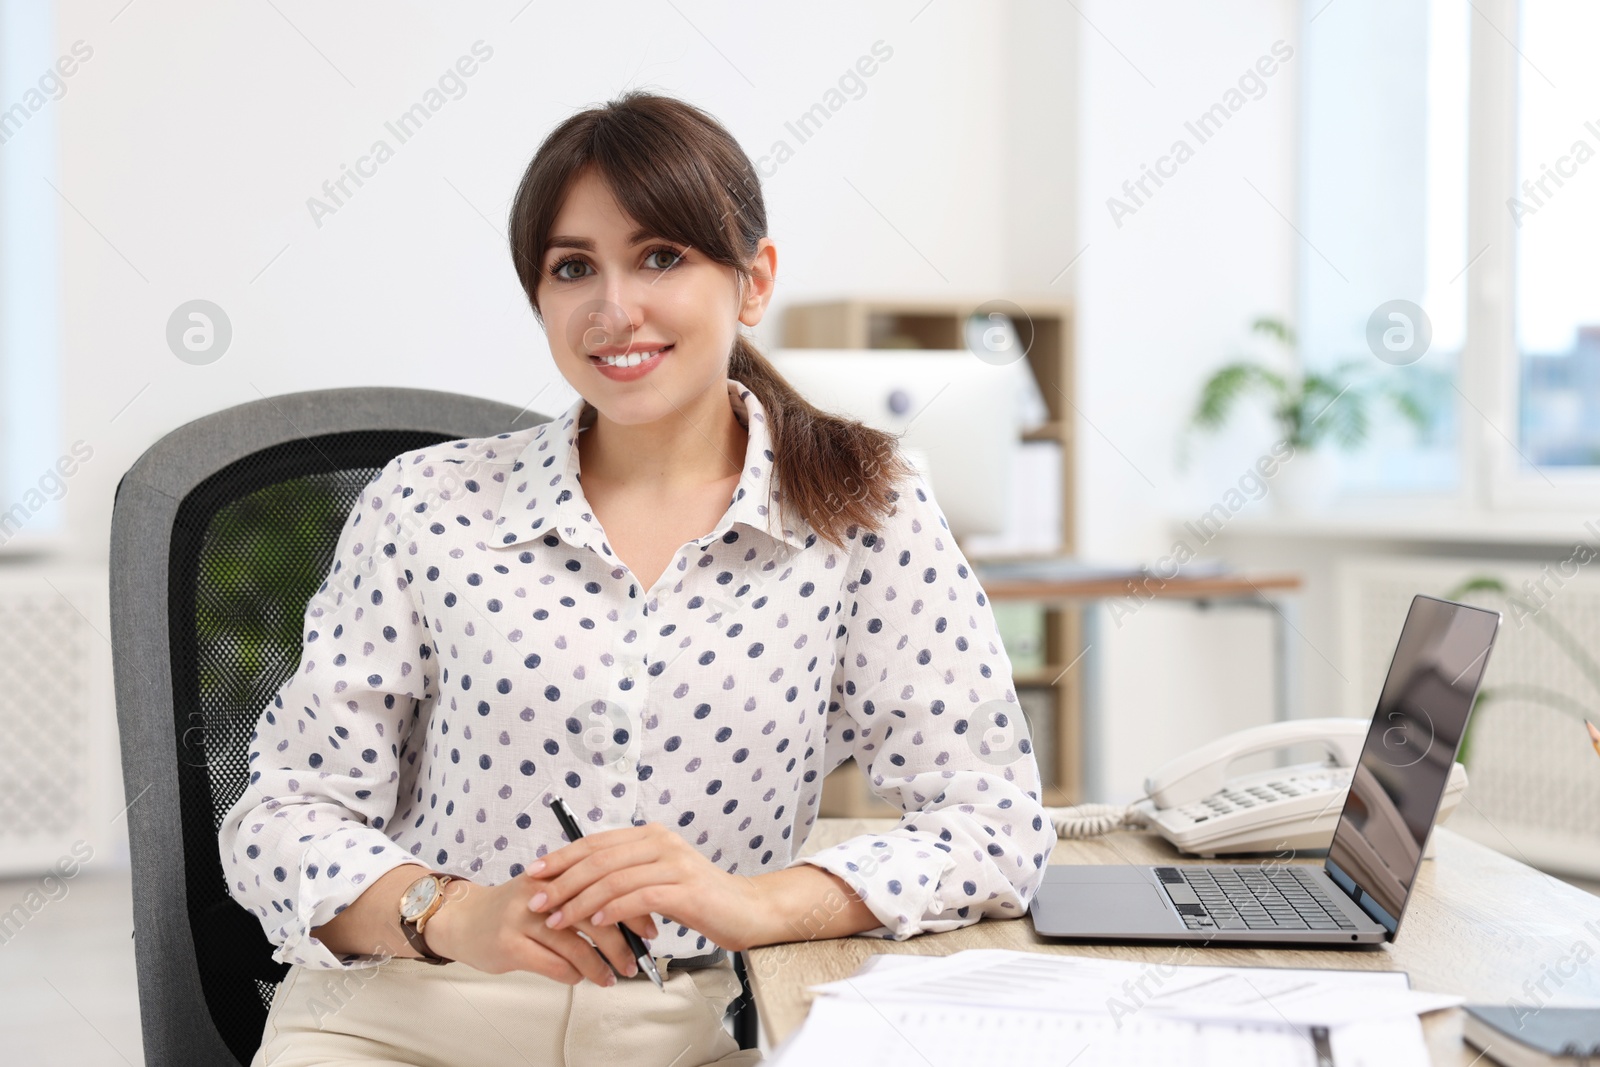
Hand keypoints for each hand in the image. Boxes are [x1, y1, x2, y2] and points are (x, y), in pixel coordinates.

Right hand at [422, 874, 658, 984]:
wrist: (466, 920)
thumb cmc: (518, 909)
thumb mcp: (551, 893)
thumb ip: (587, 897)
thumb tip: (636, 916)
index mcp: (558, 872)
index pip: (606, 886)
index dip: (632, 909)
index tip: (651, 929)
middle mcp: (541, 891)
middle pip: (595, 916)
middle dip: (622, 942)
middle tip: (637, 960)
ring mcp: (523, 918)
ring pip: (576, 945)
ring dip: (600, 965)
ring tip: (614, 977)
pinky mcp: (509, 944)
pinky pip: (554, 964)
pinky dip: (573, 974)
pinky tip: (580, 978)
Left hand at [528, 823, 768, 950]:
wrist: (746, 909)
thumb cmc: (700, 899)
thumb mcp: (659, 879)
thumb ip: (627, 875)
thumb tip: (583, 885)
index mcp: (651, 835)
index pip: (596, 841)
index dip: (561, 856)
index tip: (534, 872)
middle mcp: (660, 842)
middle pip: (599, 858)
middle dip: (562, 881)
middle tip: (536, 900)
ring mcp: (674, 863)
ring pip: (614, 878)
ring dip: (580, 901)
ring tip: (557, 919)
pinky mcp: (685, 889)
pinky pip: (639, 897)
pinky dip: (612, 910)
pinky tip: (594, 922)